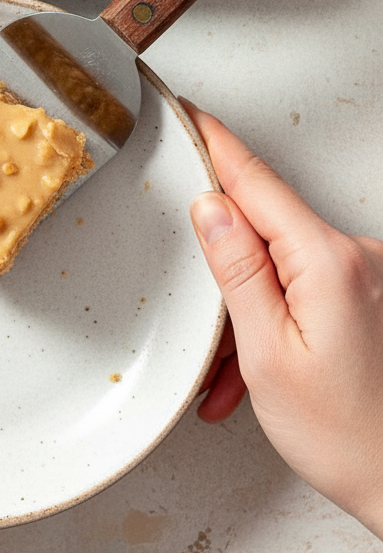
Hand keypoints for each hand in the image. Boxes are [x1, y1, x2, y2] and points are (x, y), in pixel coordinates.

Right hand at [185, 104, 382, 539]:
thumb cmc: (350, 438)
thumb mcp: (268, 355)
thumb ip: (237, 271)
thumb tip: (211, 208)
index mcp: (329, 261)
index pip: (256, 181)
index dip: (216, 144)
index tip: (188, 114)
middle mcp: (358, 257)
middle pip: (265, 228)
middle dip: (226, 271)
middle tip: (212, 325)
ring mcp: (368, 276)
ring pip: (282, 265)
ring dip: (251, 310)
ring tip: (241, 375)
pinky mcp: (371, 295)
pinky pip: (306, 285)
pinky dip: (278, 320)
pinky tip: (265, 369)